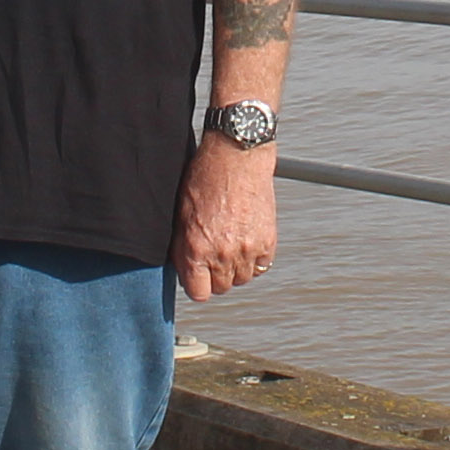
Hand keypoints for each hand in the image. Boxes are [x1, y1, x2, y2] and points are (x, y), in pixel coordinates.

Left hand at [175, 139, 278, 301]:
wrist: (237, 156)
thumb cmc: (204, 178)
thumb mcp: (181, 214)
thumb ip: (182, 247)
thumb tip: (185, 269)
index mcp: (196, 249)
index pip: (199, 293)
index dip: (196, 284)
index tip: (197, 275)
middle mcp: (222, 254)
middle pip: (222, 288)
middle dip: (215, 275)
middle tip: (213, 254)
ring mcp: (248, 249)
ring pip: (242, 279)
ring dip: (236, 268)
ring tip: (230, 245)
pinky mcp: (268, 241)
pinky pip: (262, 266)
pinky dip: (255, 260)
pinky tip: (246, 241)